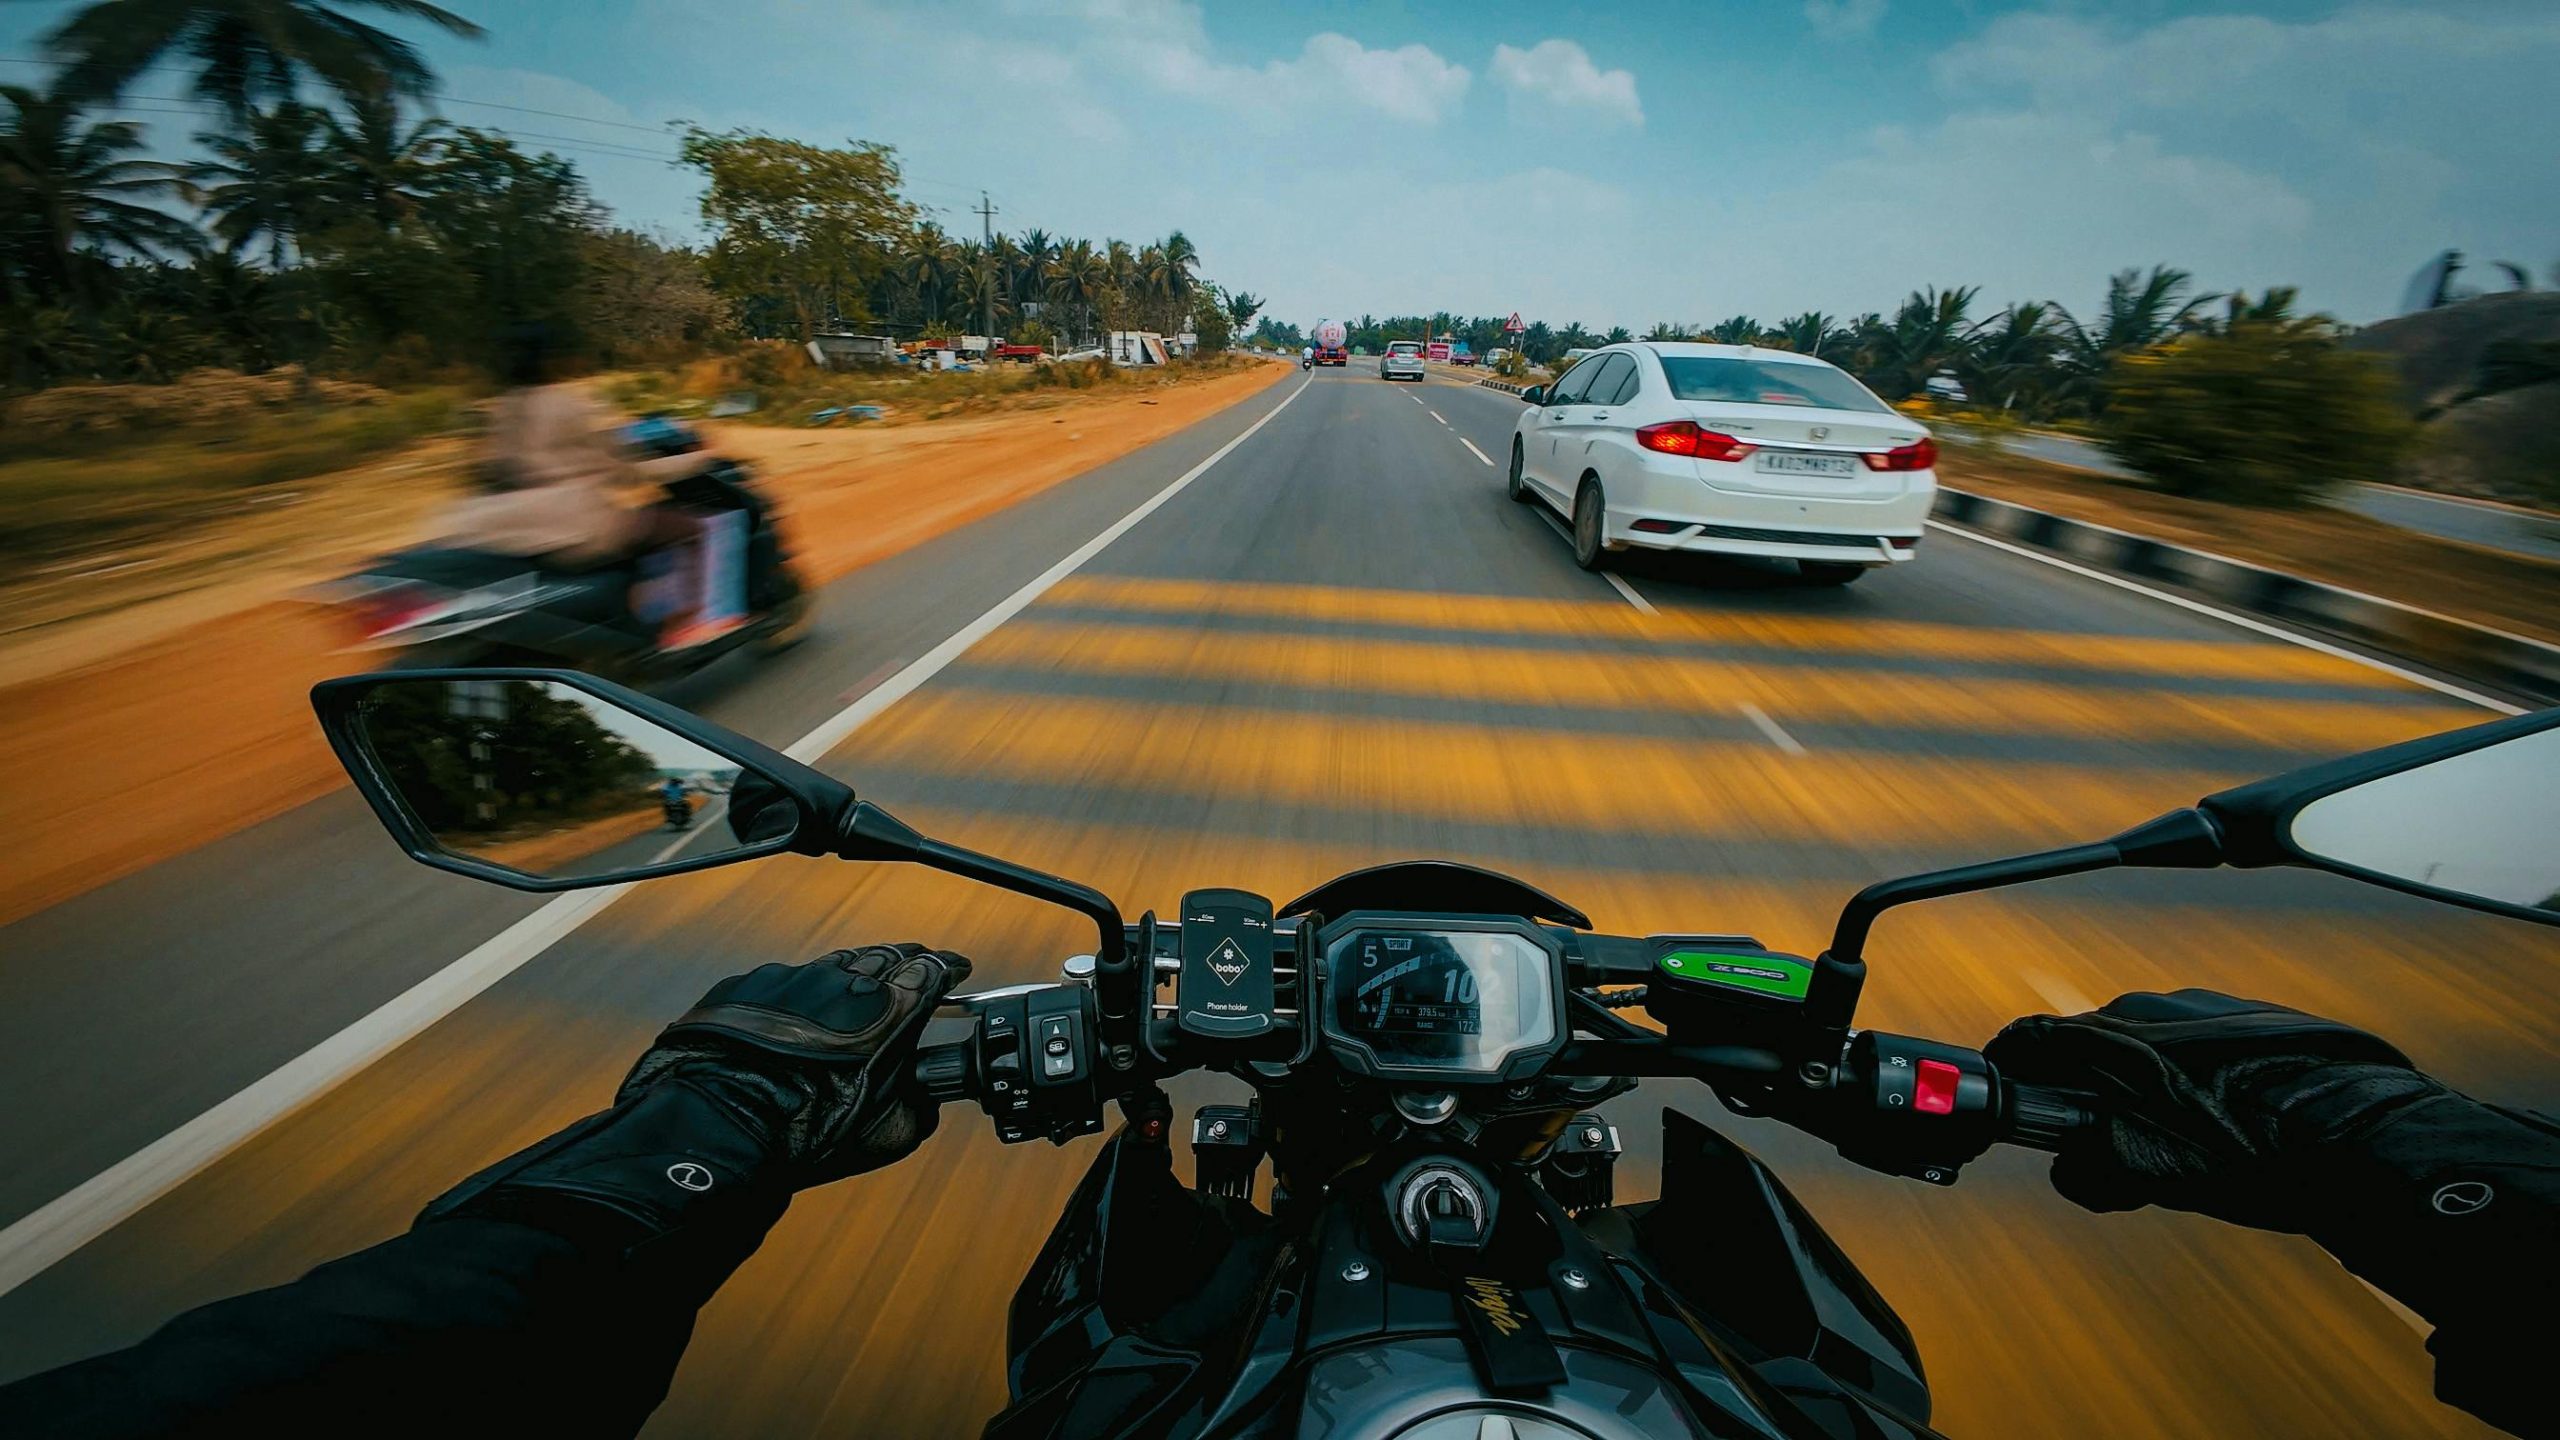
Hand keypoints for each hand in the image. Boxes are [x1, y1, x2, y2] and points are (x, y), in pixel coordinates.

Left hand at [621, 944, 972, 1185]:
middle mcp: (845, 981)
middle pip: (888, 954)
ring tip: (863, 983)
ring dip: (857, 970)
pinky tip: (802, 1010)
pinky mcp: (752, 983)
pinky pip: (788, 978)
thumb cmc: (803, 1130)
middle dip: (908, 959)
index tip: (954, 969)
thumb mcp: (885, 1135)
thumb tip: (922, 1101)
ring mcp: (795, 977)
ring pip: (838, 962)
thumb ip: (918, 1109)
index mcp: (888, 1011)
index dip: (948, 968)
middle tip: (916, 966)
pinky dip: (804, 990)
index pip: (932, 970)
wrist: (722, 1122)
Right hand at [1984, 988, 2433, 1229]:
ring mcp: (2211, 1007)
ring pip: (2152, 1050)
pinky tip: (2234, 1127)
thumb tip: (2069, 1165)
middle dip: (2089, 1097)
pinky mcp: (2262, 1018)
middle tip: (2109, 1154)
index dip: (2012, 1076)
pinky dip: (2203, 1084)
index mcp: (2111, 1033)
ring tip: (2185, 1150)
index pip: (2030, 1042)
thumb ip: (2086, 1164)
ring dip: (2149, 1092)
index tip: (2010, 1102)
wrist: (2361, 1138)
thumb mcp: (2144, 1174)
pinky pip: (2207, 1049)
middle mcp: (2153, 1006)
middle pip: (2092, 1048)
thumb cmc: (2248, 1154)